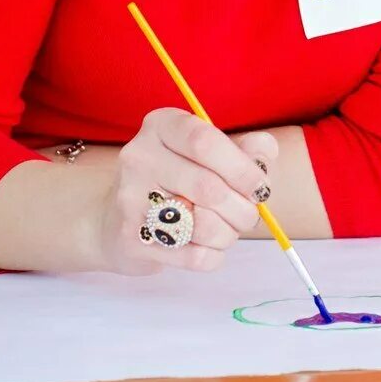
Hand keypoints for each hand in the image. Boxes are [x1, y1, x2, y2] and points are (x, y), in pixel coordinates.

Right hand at [94, 109, 277, 273]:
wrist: (117, 219)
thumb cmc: (181, 178)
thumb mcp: (214, 152)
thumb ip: (248, 148)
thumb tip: (263, 155)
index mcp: (162, 126)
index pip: (205, 142)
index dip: (242, 168)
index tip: (260, 187)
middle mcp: (139, 157)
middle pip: (208, 188)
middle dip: (243, 208)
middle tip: (249, 214)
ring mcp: (130, 199)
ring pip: (203, 225)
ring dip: (229, 234)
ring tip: (227, 229)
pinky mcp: (132, 239)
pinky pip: (194, 256)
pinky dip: (214, 255)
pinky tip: (208, 246)